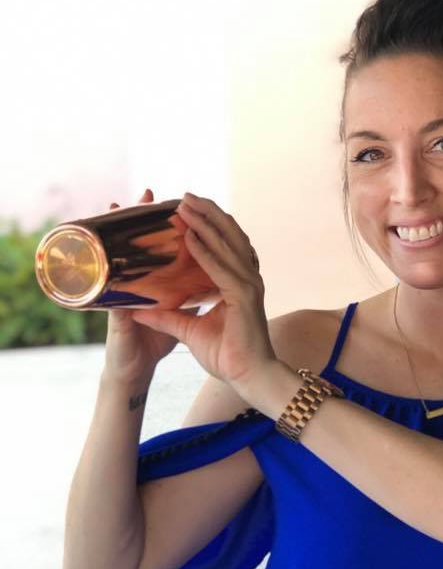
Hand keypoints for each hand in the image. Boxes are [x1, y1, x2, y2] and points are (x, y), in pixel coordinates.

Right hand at [103, 189, 179, 384]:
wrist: (133, 375)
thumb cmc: (149, 347)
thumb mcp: (175, 319)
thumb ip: (185, 300)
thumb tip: (204, 285)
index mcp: (151, 288)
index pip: (157, 252)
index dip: (161, 230)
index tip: (170, 205)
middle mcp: (133, 288)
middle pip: (134, 247)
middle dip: (139, 219)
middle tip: (144, 193)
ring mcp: (120, 299)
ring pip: (117, 258)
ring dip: (118, 232)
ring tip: (119, 206)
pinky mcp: (114, 315)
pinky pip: (112, 289)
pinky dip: (116, 270)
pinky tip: (112, 250)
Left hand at [130, 193, 275, 400]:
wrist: (248, 377)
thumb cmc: (228, 357)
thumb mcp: (189, 331)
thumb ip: (169, 317)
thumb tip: (140, 310)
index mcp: (238, 284)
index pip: (224, 246)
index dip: (208, 225)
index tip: (187, 209)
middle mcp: (247, 279)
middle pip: (229, 236)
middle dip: (208, 213)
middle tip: (185, 195)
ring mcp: (248, 286)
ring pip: (227, 244)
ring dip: (205, 222)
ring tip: (186, 204)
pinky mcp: (244, 297)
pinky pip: (221, 267)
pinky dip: (205, 250)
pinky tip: (189, 236)